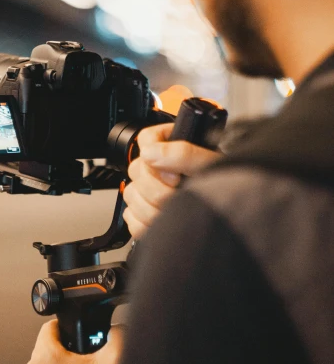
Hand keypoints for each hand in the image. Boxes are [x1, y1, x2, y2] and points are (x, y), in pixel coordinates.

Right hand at [123, 123, 220, 238]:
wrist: (232, 215)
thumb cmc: (228, 186)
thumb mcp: (212, 165)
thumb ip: (185, 154)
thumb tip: (151, 153)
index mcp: (173, 145)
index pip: (146, 140)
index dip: (155, 158)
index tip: (174, 175)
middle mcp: (158, 165)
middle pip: (136, 170)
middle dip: (157, 189)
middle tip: (178, 195)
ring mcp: (149, 189)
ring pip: (131, 194)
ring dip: (150, 208)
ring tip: (173, 212)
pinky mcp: (143, 212)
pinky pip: (130, 216)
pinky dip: (144, 223)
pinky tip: (161, 222)